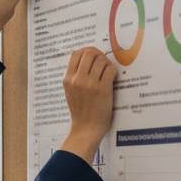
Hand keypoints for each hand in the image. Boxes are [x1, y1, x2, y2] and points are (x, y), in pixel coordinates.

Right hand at [59, 47, 115, 163]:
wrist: (85, 129)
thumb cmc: (80, 112)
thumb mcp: (70, 92)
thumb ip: (75, 77)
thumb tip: (87, 60)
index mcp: (67, 79)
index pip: (76, 54)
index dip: (86, 51)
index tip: (93, 56)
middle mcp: (77, 79)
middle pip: (89, 53)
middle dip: (98, 55)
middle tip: (103, 63)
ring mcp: (89, 84)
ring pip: (101, 60)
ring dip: (107, 63)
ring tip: (107, 72)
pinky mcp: (102, 89)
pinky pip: (110, 70)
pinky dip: (113, 71)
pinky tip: (111, 79)